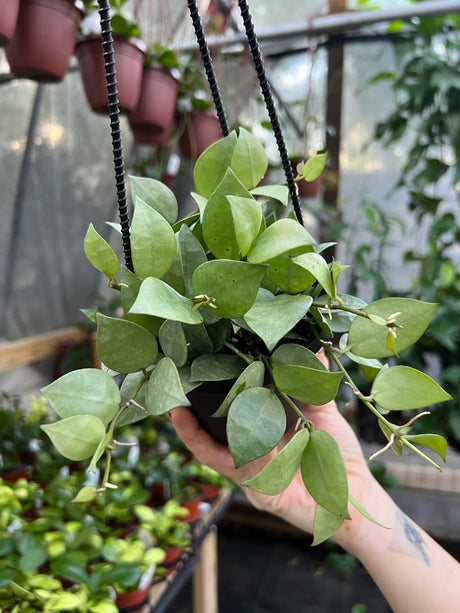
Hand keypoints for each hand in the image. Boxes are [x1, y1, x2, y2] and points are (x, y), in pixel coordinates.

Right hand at [170, 352, 380, 545]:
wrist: (360, 496)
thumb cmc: (338, 457)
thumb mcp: (322, 416)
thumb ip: (312, 386)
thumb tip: (314, 349)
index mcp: (259, 442)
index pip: (222, 426)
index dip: (201, 411)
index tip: (190, 383)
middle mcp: (251, 462)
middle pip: (210, 444)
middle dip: (189, 424)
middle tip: (175, 396)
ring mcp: (255, 481)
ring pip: (220, 457)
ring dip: (199, 434)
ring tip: (181, 411)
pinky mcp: (266, 496)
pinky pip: (251, 469)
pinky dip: (249, 449)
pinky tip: (245, 433)